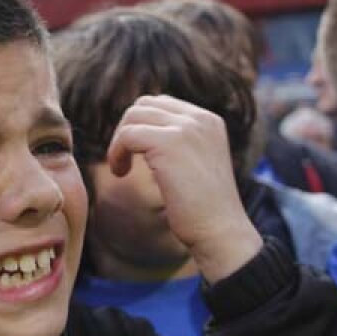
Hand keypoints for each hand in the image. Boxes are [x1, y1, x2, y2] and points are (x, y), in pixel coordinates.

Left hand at [107, 95, 262, 281]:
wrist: (220, 231)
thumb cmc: (204, 210)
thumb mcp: (195, 165)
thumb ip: (176, 145)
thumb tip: (139, 134)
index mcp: (210, 121)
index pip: (162, 104)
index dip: (141, 127)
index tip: (136, 155)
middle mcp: (200, 118)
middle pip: (144, 105)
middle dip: (127, 130)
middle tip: (124, 161)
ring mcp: (186, 128)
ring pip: (133, 117)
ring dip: (118, 142)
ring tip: (122, 169)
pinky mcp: (169, 143)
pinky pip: (127, 135)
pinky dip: (116, 153)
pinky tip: (121, 173)